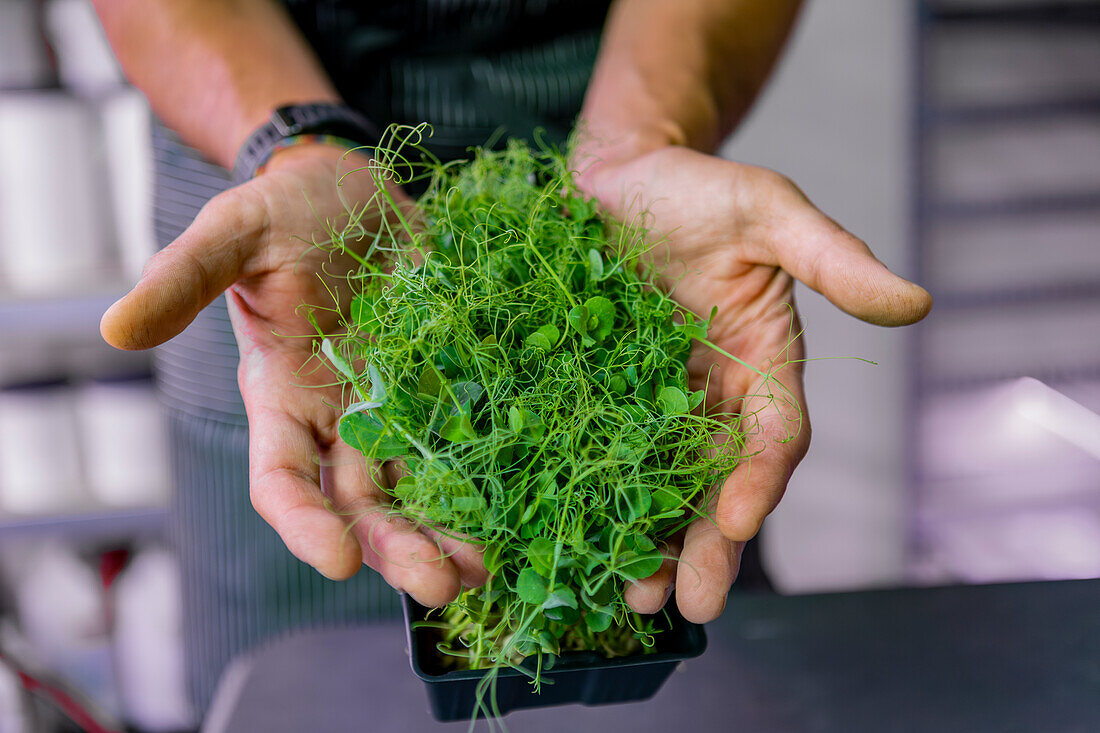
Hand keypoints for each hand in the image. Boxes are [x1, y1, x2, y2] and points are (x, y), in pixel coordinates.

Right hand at [101, 143, 486, 605]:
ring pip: (415, 487)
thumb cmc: (283, 210)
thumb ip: (182, 280)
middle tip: (440, 584)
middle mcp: (337, 416)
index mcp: (281, 395)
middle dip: (396, 546)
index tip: (338, 560)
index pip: (282, 479)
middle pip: (360, 503)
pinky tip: (516, 507)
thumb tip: (116, 329)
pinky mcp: (442, 382)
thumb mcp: (233, 232)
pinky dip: (486, 477)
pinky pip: (464, 440)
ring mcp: (394, 404)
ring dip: (446, 532)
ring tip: (481, 570)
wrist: (352, 188)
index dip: (304, 524)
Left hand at [576, 146, 930, 621]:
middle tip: (694, 602)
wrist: (619, 176)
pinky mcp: (598, 397)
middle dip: (709, 543)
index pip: (775, 435)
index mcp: (763, 364)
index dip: (761, 476)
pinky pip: (600, 459)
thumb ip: (834, 260)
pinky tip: (582, 544)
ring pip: (660, 487)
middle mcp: (712, 397)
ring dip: (653, 544)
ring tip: (637, 598)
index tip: (739, 514)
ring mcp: (652, 403)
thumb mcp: (769, 211)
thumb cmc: (700, 189)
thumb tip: (916, 304)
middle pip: (717, 482)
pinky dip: (597, 503)